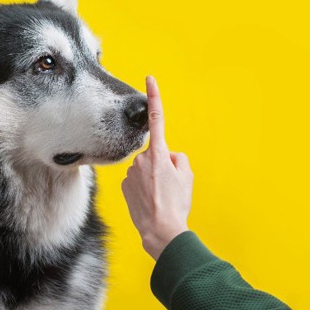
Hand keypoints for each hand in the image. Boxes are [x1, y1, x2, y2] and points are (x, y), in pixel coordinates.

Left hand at [121, 76, 192, 259]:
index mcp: (159, 154)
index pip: (157, 119)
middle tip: (168, 186)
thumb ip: (177, 159)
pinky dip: (142, 189)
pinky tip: (148, 201)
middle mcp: (141, 159)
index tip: (149, 79)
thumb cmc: (176, 204)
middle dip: (160, 165)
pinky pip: (136, 181)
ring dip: (151, 178)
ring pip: (144, 169)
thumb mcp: (187, 177)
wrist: (160, 230)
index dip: (155, 98)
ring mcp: (130, 173)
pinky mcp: (123, 186)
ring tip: (159, 197)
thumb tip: (167, 157)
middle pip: (154, 154)